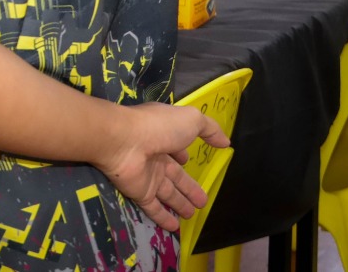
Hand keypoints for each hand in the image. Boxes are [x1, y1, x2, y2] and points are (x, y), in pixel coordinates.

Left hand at [94, 103, 226, 232]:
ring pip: (167, 193)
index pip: (175, 149)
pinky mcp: (139, 193)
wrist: (122, 141)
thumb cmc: (157, 127)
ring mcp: (146, 176)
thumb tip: (226, 141)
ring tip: (192, 215)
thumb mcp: (191, 120)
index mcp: (164, 136)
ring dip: (179, 204)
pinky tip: (174, 228)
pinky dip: (164, 218)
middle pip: (175, 176)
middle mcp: (155, 157)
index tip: (188, 162)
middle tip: (202, 201)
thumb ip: (209, 129)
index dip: (182, 156)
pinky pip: (153, 209)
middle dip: (188, 187)